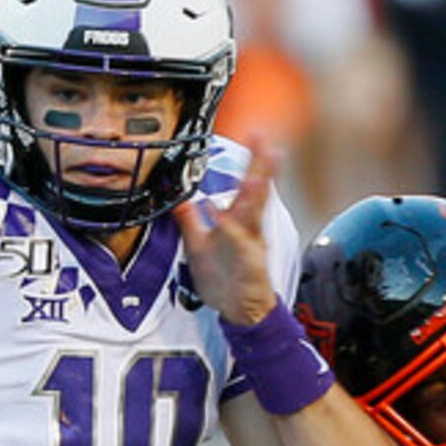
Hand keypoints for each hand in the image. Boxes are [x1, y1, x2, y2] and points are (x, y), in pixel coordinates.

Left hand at [174, 146, 283, 325]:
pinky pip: (239, 242)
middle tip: (265, 139)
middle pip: (255, 190)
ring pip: (253, 212)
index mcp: (237, 221)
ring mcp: (249, 243)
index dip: (251, 160)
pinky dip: (231, 228)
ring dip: (254, 190)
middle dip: (260, 165)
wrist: (239, 310)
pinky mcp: (248, 261)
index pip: (245, 183)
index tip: (255, 135)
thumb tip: (181, 201)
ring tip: (258, 169)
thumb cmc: (224, 280)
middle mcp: (246, 228)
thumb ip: (190, 221)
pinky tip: (224, 215)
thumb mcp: (198, 244)